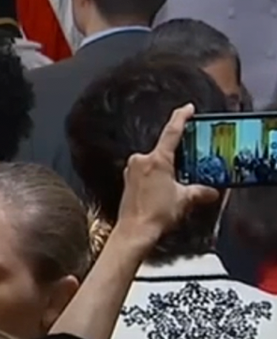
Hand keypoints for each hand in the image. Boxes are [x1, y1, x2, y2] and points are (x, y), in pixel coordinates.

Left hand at [116, 103, 219, 245]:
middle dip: (177, 159)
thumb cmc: (157, 214)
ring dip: (166, 171)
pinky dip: (156, 178)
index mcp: (157, 159)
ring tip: (175, 189)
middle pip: (164, 151)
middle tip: (189, 169)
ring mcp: (132, 169)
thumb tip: (211, 191)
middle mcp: (141, 160)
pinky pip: (146, 172)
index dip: (181, 118)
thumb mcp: (184, 200)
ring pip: (154, 163)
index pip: (172, 132)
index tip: (187, 108)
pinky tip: (162, 192)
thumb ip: (199, 192)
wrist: (134, 231)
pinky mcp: (127, 179)